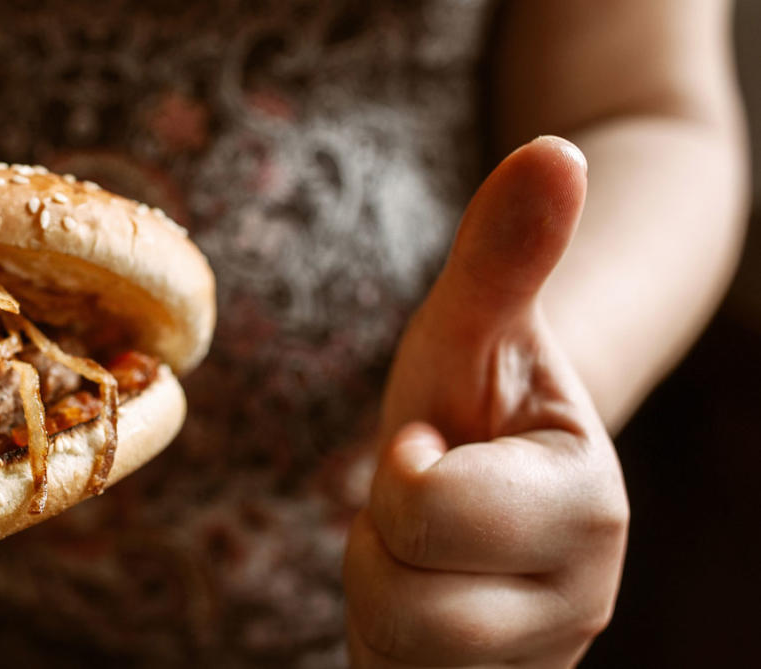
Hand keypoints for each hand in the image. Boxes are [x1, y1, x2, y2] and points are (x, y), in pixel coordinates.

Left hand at [344, 137, 628, 666]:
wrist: (483, 480)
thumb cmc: (468, 399)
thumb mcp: (468, 330)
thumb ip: (504, 257)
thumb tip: (556, 150)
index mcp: (586, 507)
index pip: (423, 511)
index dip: (400, 472)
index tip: (435, 449)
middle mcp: (583, 602)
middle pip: (402, 604)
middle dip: (383, 540)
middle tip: (423, 504)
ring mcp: (542, 660)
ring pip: (391, 650)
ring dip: (382, 586)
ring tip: (423, 551)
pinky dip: (388, 641)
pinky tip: (425, 599)